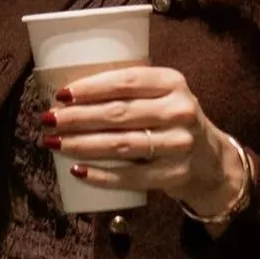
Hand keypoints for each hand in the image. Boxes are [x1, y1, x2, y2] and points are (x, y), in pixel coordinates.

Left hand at [42, 65, 242, 221]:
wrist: (210, 160)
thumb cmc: (171, 120)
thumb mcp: (163, 95)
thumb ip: (129, 90)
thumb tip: (68, 95)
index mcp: (173, 82)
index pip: (126, 81)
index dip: (91, 87)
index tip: (62, 94)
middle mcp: (179, 111)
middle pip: (119, 114)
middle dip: (77, 118)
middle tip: (48, 120)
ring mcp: (179, 145)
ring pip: (121, 145)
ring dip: (82, 145)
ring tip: (55, 143)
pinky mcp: (175, 174)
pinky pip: (130, 177)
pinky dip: (101, 175)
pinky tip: (78, 171)